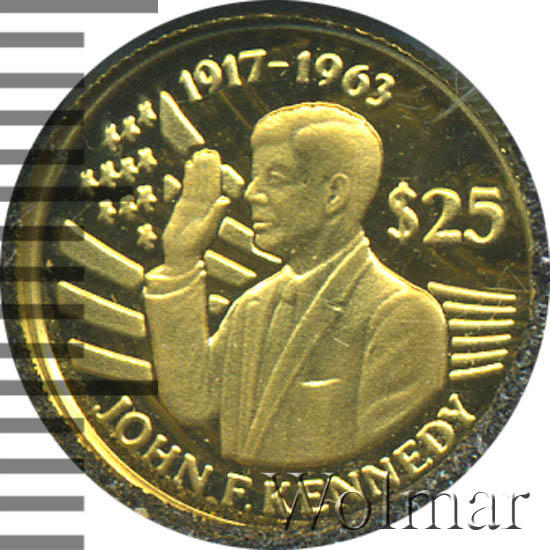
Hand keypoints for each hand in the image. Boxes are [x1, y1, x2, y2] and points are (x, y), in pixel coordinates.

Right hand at [162, 149, 229, 273]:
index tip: (215, 159)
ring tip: (198, 155)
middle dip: (207, 168)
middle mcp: (204, 206)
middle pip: (206, 183)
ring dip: (198, 171)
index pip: (214, 187)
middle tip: (208, 152)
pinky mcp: (183, 208)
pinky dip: (189, 178)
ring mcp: (193, 206)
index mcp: (212, 209)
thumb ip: (215, 215)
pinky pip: (187, 189)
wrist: (180, 255)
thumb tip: (225, 200)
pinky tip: (189, 167)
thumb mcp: (206, 230)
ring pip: (196, 184)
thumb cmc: (195, 246)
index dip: (215, 173)